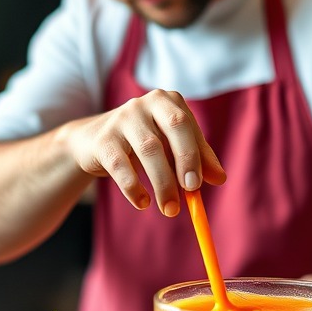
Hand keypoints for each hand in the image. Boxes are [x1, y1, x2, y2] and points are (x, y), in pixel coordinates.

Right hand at [63, 89, 225, 215]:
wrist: (91, 141)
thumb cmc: (140, 143)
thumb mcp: (169, 147)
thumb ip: (196, 159)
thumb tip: (219, 178)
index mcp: (166, 101)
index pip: (188, 125)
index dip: (197, 154)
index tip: (201, 183)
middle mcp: (145, 103)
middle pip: (174, 127)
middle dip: (186, 160)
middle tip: (192, 191)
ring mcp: (122, 118)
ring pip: (149, 149)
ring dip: (163, 183)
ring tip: (170, 209)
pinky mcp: (103, 139)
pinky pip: (121, 165)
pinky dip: (134, 187)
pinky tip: (142, 203)